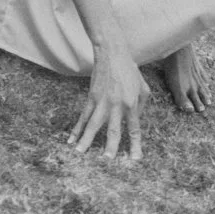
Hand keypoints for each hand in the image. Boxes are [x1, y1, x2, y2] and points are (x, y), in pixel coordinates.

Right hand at [69, 42, 149, 161]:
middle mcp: (116, 105)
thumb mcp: (143, 88)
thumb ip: (141, 107)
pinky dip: (77, 128)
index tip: (134, 159)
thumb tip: (135, 121)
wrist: (113, 54)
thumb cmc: (131, 71)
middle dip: (111, 146)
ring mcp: (102, 101)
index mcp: (131, 104)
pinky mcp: (91, 97)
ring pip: (94, 124)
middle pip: (113, 129)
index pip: (134, 129)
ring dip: (87, 139)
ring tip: (80, 152)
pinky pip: (83, 116)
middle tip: (107, 159)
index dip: (134, 145)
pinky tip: (71, 139)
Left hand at [163, 43, 212, 114]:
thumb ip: (182, 99)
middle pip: (200, 92)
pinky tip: (207, 80)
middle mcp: (195, 82)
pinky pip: (202, 73)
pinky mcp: (196, 64)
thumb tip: (190, 110)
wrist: (179, 50)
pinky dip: (205, 78)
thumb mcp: (175, 87)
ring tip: (210, 95)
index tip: (201, 110)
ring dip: (206, 90)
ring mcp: (196, 72)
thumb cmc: (174, 69)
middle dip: (203, 98)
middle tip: (208, 104)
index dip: (198, 104)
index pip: (195, 99)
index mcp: (190, 88)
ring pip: (202, 84)